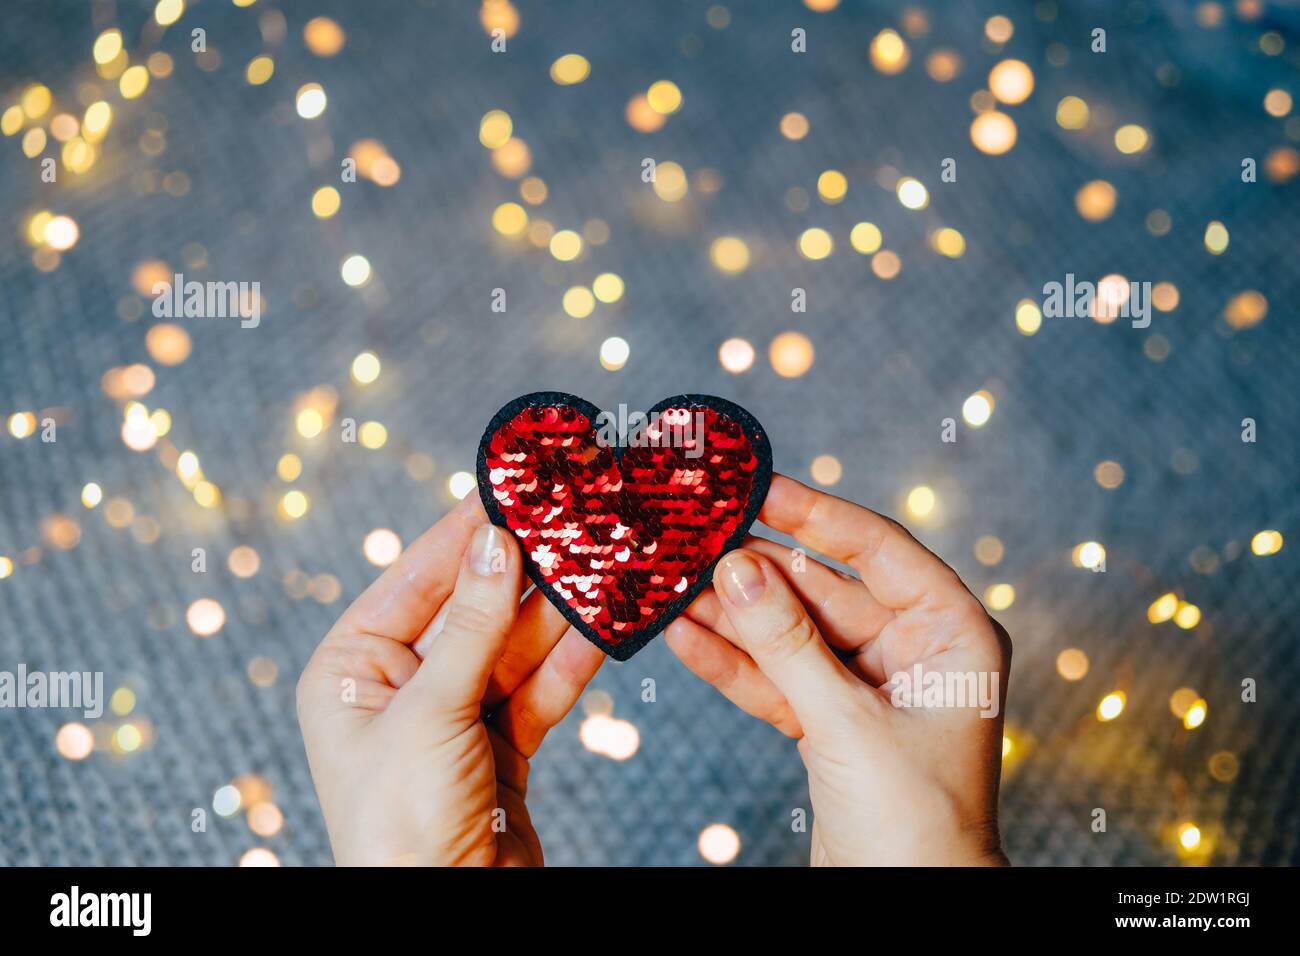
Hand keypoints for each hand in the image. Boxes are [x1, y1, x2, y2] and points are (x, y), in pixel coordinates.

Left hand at [297, 496, 603, 865]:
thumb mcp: (432, 711)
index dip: (464, 535)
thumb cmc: (400, 825)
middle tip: (575, 524)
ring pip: (513, 647)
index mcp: (350, 668)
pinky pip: (537, 688)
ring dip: (558, 615)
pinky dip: (570, 662)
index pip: (414, 580)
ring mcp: (451, 715)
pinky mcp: (498, 744)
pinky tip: (605, 627)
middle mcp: (398, 686)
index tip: (511, 488)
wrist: (448, 917)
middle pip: (472, 611)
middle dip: (525, 576)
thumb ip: (472, 625)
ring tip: (603, 566)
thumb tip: (497, 542)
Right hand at [666, 474, 1010, 865]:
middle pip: (823, 590)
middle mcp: (913, 652)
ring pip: (792, 635)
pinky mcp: (832, 724)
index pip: (878, 550)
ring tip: (671, 585)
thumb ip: (786, 643)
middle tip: (694, 540)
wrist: (907, 911)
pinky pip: (777, 679)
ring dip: (734, 617)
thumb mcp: (846, 723)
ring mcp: (869, 688)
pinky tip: (683, 640)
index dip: (815, 515)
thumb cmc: (916, 824)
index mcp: (952, 635)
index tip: (757, 487)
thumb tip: (734, 569)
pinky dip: (734, 665)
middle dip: (757, 573)